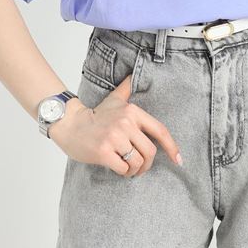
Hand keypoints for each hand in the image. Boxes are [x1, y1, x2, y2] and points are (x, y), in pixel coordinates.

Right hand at [48, 74, 182, 176]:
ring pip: (137, 162)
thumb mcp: (113, 99)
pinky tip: (119, 170)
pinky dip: (124, 173)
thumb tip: (133, 75)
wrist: (69, 124)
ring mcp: (114, 138)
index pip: (160, 131)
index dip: (172, 147)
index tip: (178, 160)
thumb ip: (126, 88)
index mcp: (132, 112)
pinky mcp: (103, 152)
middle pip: (150, 152)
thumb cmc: (94, 115)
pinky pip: (123, 168)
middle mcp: (125, 124)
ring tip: (129, 170)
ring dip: (135, 171)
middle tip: (140, 168)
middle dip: (147, 164)